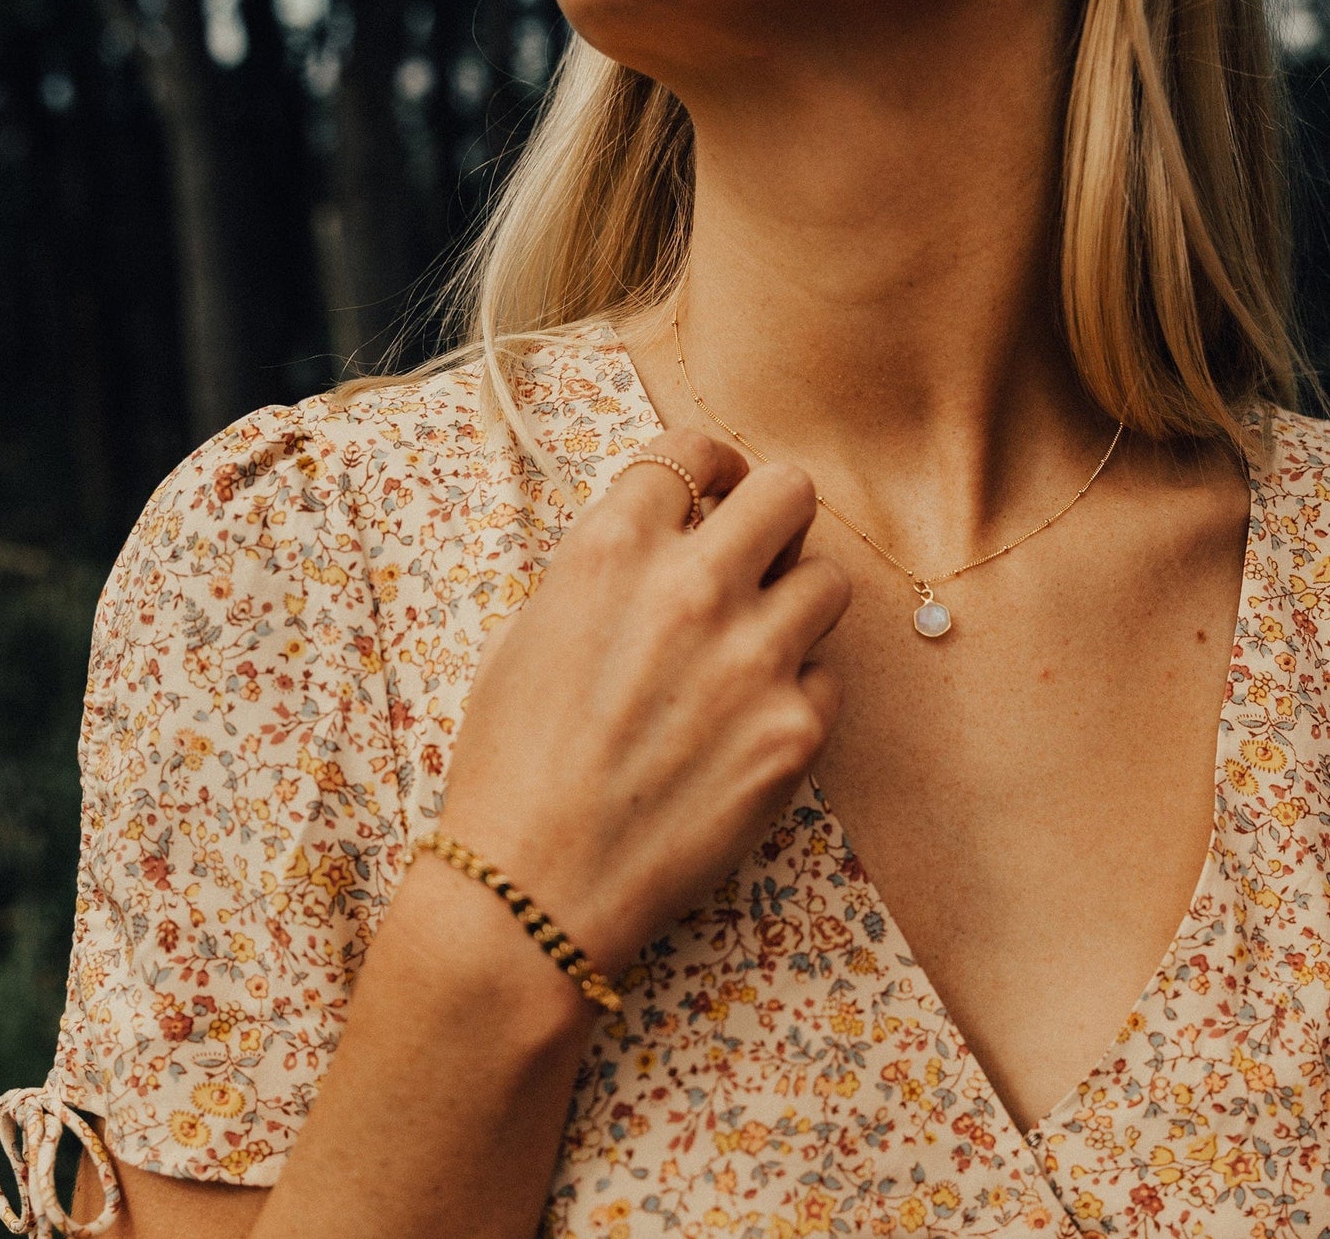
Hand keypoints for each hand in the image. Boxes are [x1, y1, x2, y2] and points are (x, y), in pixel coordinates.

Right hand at [435, 429, 851, 975]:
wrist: (533, 887)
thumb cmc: (509, 763)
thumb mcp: (527, 635)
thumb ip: (604, 572)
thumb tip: (664, 544)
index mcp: (611, 551)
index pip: (690, 450)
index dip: (710, 463)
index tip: (717, 485)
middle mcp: (691, 587)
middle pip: (790, 490)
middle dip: (774, 513)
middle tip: (757, 550)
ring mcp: (753, 659)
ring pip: (828, 580)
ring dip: (794, 600)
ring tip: (754, 645)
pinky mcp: (794, 732)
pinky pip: (826, 677)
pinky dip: (796, 690)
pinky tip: (748, 725)